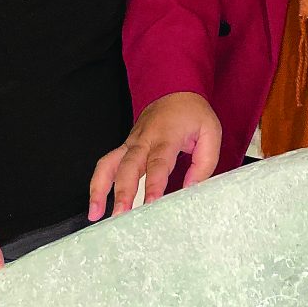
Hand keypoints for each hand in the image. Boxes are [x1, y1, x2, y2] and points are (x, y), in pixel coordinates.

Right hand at [88, 92, 221, 218]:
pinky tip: (96, 204)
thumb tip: (191, 188)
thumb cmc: (194, 114)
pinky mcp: (125, 147)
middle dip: (123, 191)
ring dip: (100, 188)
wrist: (177, 91)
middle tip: (120, 215)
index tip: (151, 203)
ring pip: (109, 163)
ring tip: (96, 213)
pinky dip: (98, 183)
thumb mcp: (211, 132)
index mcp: (166, 136)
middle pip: (128, 166)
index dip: (154, 184)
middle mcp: (144, 140)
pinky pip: (107, 164)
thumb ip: (204, 163)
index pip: (158, 163)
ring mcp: (131, 143)